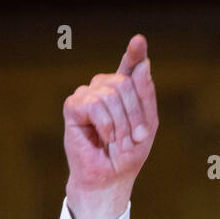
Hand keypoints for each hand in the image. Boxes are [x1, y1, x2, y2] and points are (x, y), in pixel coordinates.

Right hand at [62, 34, 158, 218]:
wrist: (109, 178)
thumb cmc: (128, 155)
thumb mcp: (147, 125)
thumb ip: (146, 95)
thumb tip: (143, 65)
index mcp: (124, 93)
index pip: (130, 67)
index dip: (134, 53)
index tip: (139, 40)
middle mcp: (104, 89)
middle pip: (126, 83)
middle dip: (135, 114)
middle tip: (134, 139)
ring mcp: (88, 95)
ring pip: (112, 93)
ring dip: (122, 124)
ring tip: (118, 142)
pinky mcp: (73, 107)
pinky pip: (95, 104)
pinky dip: (105, 125)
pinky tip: (103, 138)